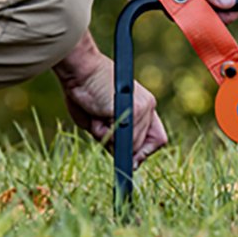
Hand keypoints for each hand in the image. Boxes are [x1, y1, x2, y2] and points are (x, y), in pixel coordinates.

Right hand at [54, 36, 167, 164]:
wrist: (80, 71)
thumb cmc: (86, 94)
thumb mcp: (103, 123)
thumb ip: (119, 140)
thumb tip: (133, 165)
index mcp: (144, 107)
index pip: (157, 139)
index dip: (143, 152)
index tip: (128, 158)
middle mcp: (148, 107)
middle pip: (142, 147)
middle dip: (119, 145)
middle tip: (103, 125)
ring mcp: (143, 108)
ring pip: (131, 145)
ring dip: (108, 137)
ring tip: (97, 114)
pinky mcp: (134, 109)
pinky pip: (121, 138)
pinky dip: (104, 132)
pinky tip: (98, 113)